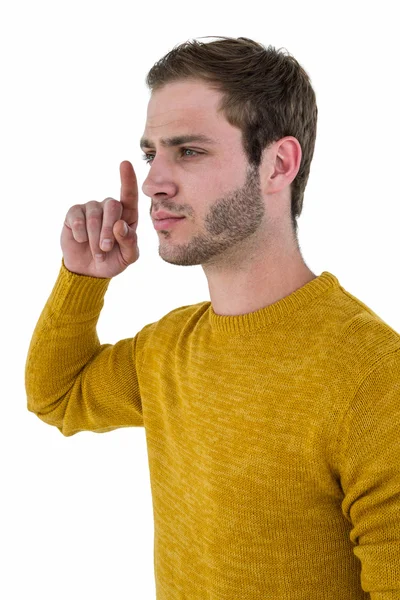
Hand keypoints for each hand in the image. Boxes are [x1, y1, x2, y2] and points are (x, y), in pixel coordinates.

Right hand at [61, 161, 138, 277]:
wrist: (90, 271)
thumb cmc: (113, 261)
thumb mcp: (128, 257)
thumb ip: (129, 242)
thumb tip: (120, 225)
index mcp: (127, 216)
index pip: (129, 195)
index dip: (128, 179)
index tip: (125, 163)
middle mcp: (109, 209)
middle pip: (112, 206)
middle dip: (108, 230)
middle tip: (106, 249)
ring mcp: (91, 209)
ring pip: (94, 214)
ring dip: (95, 237)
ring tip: (97, 252)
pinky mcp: (74, 214)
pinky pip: (77, 217)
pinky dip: (80, 232)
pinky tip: (81, 240)